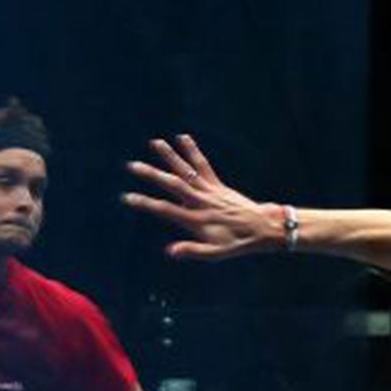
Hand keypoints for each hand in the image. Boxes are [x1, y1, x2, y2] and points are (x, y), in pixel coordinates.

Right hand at [122, 135, 280, 258]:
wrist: (263, 228)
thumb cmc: (237, 243)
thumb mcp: (216, 253)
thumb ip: (193, 251)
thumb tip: (170, 251)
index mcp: (196, 220)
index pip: (165, 210)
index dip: (146, 204)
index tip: (127, 197)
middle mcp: (200, 202)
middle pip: (172, 185)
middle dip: (152, 175)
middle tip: (132, 165)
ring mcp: (209, 191)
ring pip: (186, 171)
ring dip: (171, 156)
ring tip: (155, 142)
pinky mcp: (217, 185)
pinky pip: (203, 165)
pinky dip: (193, 151)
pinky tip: (183, 137)